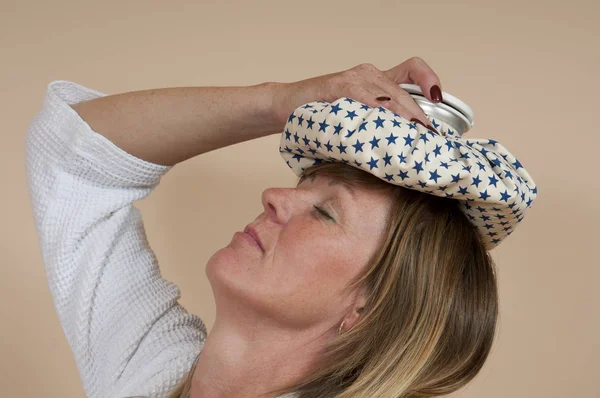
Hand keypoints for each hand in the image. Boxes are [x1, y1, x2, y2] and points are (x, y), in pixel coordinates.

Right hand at [271, 57, 442, 132]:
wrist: (284, 105)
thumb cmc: (318, 114)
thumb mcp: (351, 115)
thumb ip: (373, 122)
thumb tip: (400, 147)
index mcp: (374, 79)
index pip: (412, 69)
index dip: (430, 80)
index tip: (438, 100)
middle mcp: (368, 74)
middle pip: (404, 91)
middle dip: (420, 116)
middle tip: (428, 138)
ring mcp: (354, 79)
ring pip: (390, 95)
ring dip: (406, 116)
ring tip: (415, 135)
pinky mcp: (339, 87)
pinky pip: (367, 100)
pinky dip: (381, 113)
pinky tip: (388, 126)